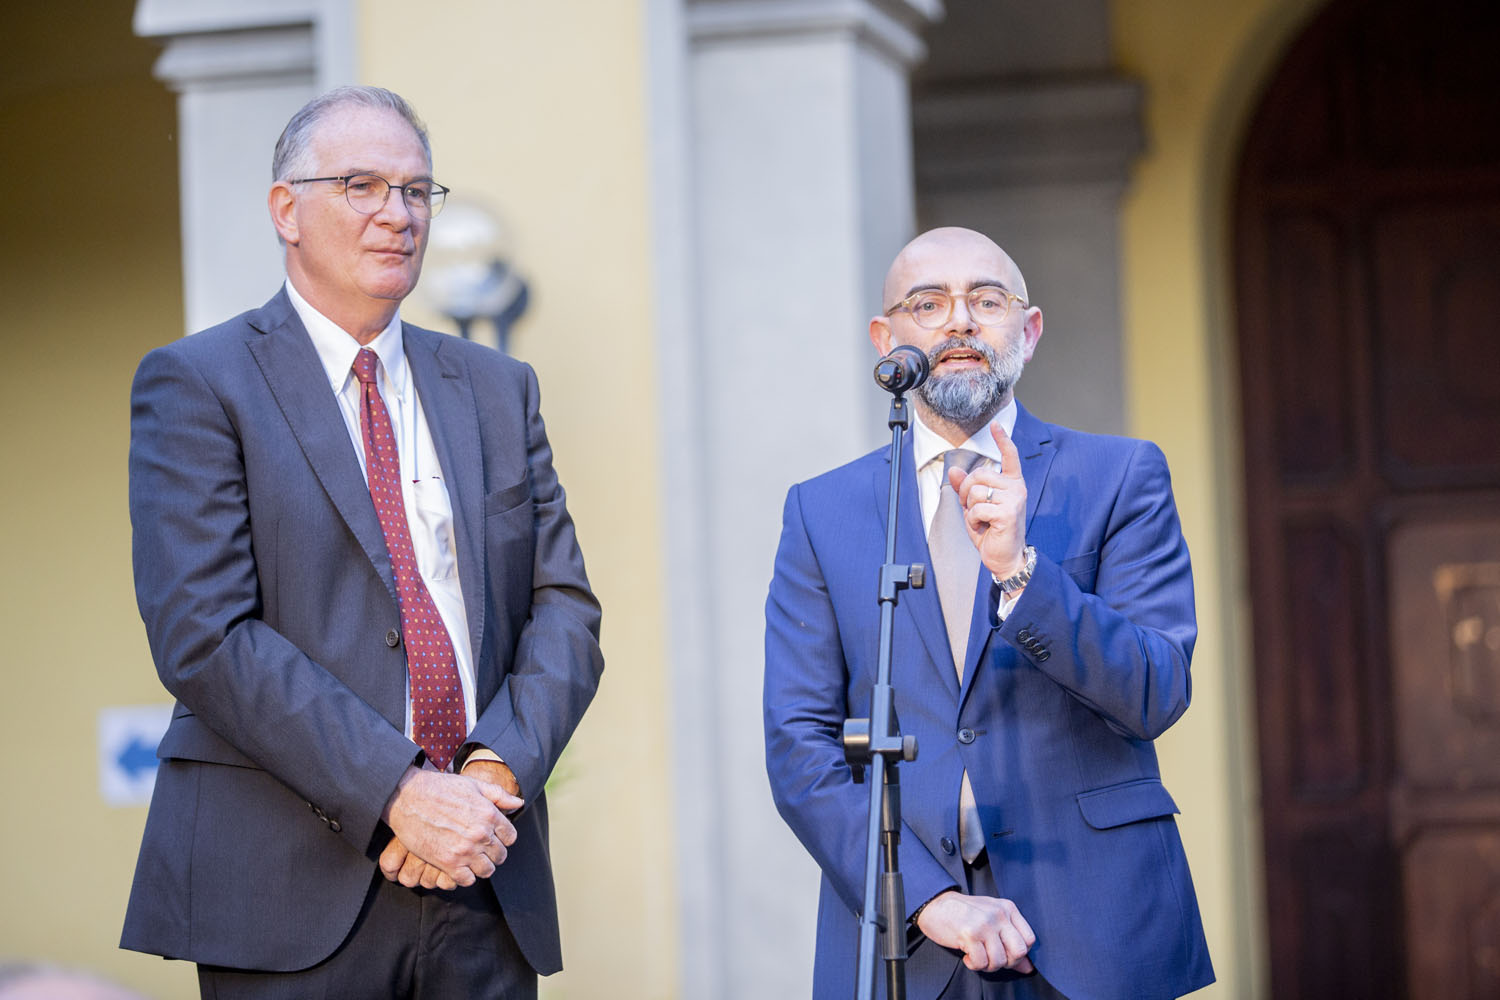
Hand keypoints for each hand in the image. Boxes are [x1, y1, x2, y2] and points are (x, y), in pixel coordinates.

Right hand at [379, 766, 522, 886]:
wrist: (407, 797)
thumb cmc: (440, 788)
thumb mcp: (473, 785)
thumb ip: (498, 795)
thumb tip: (518, 803)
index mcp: (489, 815)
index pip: (510, 837)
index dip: (503, 838)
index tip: (493, 838)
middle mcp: (481, 834)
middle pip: (500, 856)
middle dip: (493, 853)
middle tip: (482, 850)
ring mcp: (465, 850)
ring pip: (486, 870)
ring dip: (481, 867)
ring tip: (472, 860)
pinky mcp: (447, 863)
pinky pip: (467, 880)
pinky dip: (465, 876)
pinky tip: (459, 867)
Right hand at [915, 890, 1036, 972]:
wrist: (935, 904)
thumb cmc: (964, 914)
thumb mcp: (991, 922)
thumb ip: (1010, 942)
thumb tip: (1028, 968)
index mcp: (1007, 908)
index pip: (1029, 939)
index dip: (1019, 953)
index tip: (1004, 951)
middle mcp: (999, 914)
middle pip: (1020, 951)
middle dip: (1007, 962)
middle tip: (991, 957)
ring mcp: (985, 923)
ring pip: (1000, 960)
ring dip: (987, 965)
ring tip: (977, 956)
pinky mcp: (970, 934)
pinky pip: (981, 962)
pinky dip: (974, 964)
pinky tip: (967, 955)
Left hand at [947, 421, 1027, 579]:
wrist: (1004, 558)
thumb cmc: (992, 532)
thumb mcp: (974, 507)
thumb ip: (965, 488)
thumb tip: (954, 470)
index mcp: (1012, 483)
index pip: (1009, 456)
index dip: (1002, 439)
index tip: (995, 424)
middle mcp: (1016, 488)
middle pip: (978, 474)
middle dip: (966, 492)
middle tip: (974, 510)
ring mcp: (1015, 499)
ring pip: (975, 491)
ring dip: (970, 508)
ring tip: (981, 520)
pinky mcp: (1009, 512)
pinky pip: (977, 507)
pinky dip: (973, 519)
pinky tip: (984, 527)